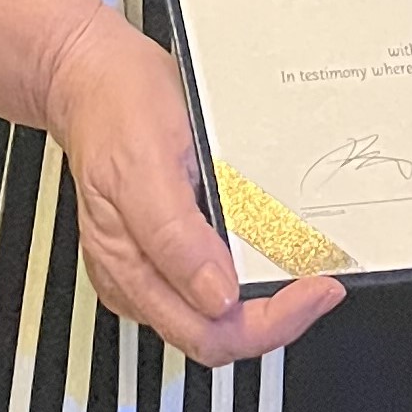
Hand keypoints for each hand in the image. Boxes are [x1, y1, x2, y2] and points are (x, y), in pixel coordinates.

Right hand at [39, 7, 345, 363]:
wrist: (91, 76)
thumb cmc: (116, 108)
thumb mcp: (147, 164)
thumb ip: (176, 238)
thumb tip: (217, 297)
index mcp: (132, 266)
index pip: (211, 333)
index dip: (272, 322)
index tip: (315, 291)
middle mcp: (139, 278)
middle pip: (218, 336)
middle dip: (277, 317)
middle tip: (320, 284)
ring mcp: (148, 266)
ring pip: (216, 317)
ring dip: (265, 301)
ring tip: (302, 268)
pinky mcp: (160, 247)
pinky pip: (209, 284)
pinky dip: (247, 277)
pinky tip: (269, 252)